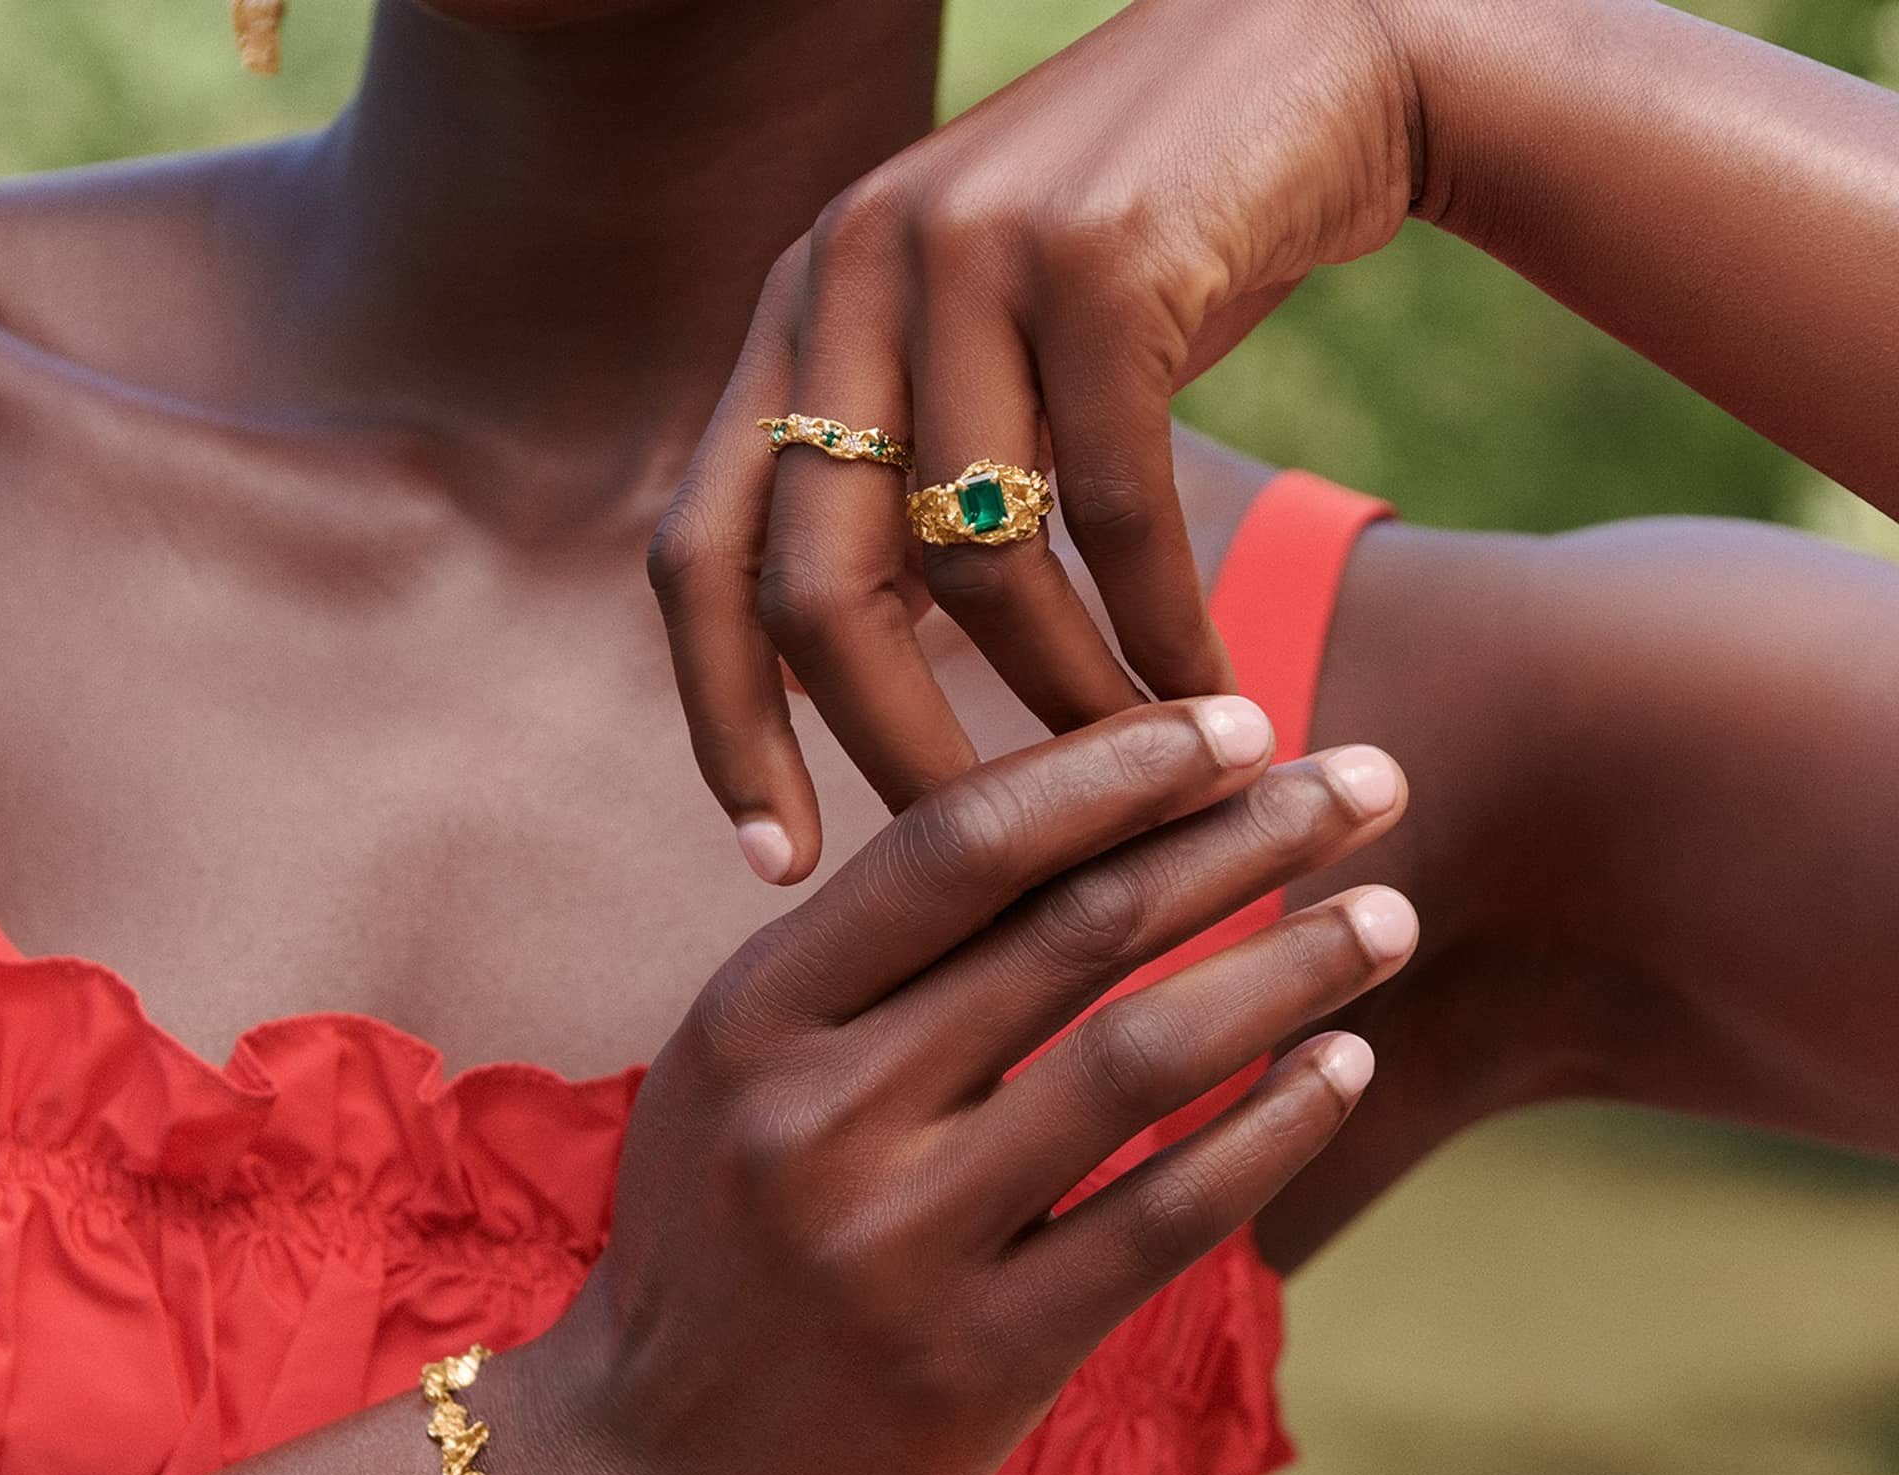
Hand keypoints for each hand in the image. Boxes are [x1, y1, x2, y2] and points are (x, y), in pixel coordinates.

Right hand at [550, 697, 1415, 1474]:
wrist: (645, 1468)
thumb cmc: (717, 1234)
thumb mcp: (744, 1065)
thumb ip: (878, 961)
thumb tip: (1084, 825)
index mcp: (754, 1012)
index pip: (957, 846)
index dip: (1113, 769)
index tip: (1236, 723)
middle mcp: (822, 1115)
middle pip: (1073, 931)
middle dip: (1242, 837)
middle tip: (1367, 782)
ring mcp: (901, 1245)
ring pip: (1138, 1061)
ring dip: (1288, 970)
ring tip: (1387, 918)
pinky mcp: (980, 1360)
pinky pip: (1162, 1219)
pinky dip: (1270, 1132)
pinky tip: (1342, 1068)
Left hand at [650, 0, 1421, 880]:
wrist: (1310, 64)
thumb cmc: (1138, 258)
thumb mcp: (977, 360)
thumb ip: (893, 486)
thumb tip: (830, 680)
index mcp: (796, 316)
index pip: (698, 553)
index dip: (723, 724)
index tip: (776, 861)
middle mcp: (849, 273)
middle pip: (816, 589)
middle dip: (894, 752)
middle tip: (978, 860)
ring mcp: (964, 254)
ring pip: (973, 568)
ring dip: (1061, 708)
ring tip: (1132, 785)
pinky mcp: (1100, 259)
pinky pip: (1114, 517)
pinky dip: (1161, 634)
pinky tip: (1210, 701)